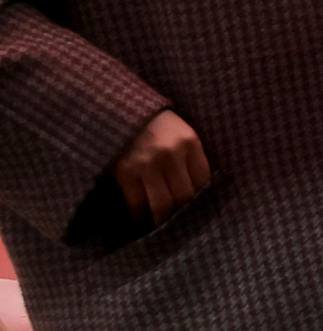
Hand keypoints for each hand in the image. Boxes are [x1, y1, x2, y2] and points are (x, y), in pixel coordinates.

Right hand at [108, 109, 208, 223]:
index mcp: (189, 140)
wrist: (110, 108)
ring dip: (161, 217)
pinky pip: (137, 202)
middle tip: (177, 220)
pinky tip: (138, 214)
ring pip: (163, 204)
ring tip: (159, 221)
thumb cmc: (146, 121)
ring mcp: (147, 163)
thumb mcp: (175, 129)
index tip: (194, 205)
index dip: (200, 197)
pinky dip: (138, 213)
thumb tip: (197, 186)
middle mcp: (171, 153)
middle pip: (185, 195)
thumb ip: (187, 153)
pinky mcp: (125, 172)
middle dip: (181, 212)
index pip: (204, 179)